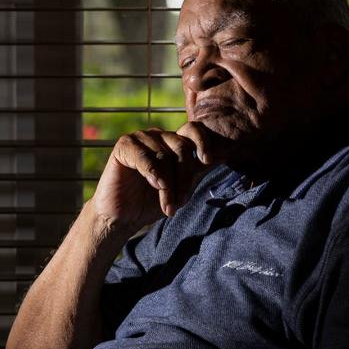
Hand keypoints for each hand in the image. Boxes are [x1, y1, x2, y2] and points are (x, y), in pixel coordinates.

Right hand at [91, 121, 229, 229]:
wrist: (122, 217)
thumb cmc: (152, 203)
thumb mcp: (182, 187)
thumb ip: (198, 170)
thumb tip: (225, 154)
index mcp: (174, 143)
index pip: (194, 131)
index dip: (204, 142)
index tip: (209, 160)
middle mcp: (159, 136)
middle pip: (182, 147)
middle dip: (184, 178)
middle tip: (181, 203)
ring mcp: (141, 138)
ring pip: (164, 156)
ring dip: (168, 185)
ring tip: (167, 207)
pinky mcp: (124, 146)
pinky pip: (144, 156)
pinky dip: (152, 172)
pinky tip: (155, 185)